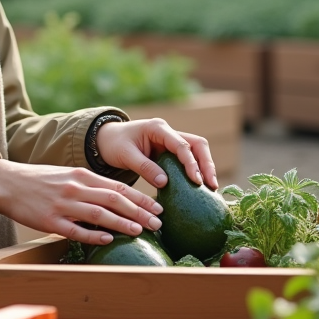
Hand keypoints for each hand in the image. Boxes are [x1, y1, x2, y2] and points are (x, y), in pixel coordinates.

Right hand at [0, 159, 163, 246]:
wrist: (7, 183)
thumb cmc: (40, 180)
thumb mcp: (67, 175)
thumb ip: (90, 185)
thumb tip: (117, 198)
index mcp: (81, 175)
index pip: (118, 187)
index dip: (141, 198)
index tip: (159, 207)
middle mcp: (75, 188)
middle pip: (114, 200)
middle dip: (139, 212)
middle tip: (158, 223)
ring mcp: (63, 205)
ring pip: (99, 214)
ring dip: (122, 223)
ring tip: (140, 231)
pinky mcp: (50, 221)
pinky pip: (75, 230)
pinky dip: (93, 235)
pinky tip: (108, 239)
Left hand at [96, 118, 217, 191]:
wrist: (107, 140)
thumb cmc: (114, 144)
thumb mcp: (125, 155)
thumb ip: (144, 167)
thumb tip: (164, 183)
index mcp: (158, 128)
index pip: (181, 144)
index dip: (191, 163)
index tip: (196, 181)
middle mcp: (168, 132)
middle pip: (197, 144)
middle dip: (207, 164)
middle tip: (212, 185)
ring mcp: (171, 141)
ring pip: (197, 151)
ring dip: (205, 168)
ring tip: (211, 189)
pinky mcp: (171, 152)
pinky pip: (189, 159)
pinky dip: (196, 171)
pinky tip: (201, 187)